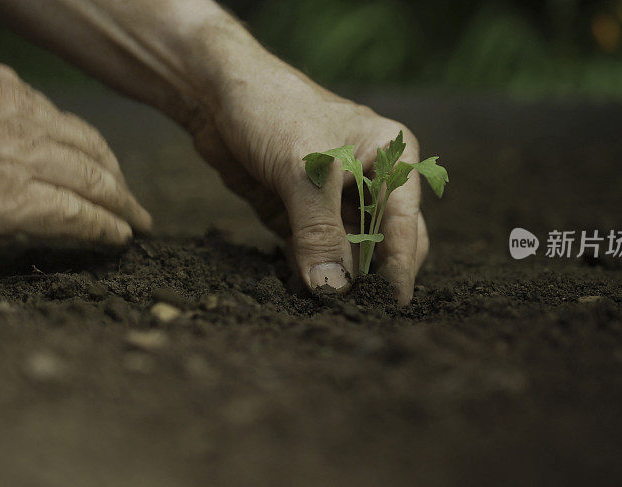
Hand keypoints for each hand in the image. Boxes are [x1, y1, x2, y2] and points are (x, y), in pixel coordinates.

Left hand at [0, 63, 150, 243]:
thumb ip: (22, 219)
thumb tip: (70, 219)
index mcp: (4, 196)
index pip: (80, 213)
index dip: (109, 228)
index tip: (125, 238)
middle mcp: (18, 149)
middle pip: (93, 176)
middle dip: (123, 201)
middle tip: (142, 219)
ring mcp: (11, 109)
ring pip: (84, 139)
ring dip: (110, 166)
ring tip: (122, 185)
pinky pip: (54, 111)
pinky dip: (74, 134)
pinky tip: (81, 147)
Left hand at [191, 63, 428, 304]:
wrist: (216, 94)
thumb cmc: (274, 110)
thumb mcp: (304, 171)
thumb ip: (320, 232)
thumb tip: (333, 288)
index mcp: (391, 158)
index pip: (405, 222)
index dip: (401, 265)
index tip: (393, 303)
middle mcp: (370, 180)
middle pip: (385, 242)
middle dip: (371, 276)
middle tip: (358, 311)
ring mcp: (335, 199)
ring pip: (347, 253)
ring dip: (335, 278)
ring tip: (321, 303)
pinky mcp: (302, 214)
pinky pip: (314, 252)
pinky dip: (307, 271)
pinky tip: (298, 288)